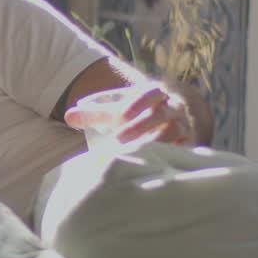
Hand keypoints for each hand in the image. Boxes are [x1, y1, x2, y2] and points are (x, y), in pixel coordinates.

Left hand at [64, 83, 197, 147]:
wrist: (168, 122)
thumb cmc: (136, 116)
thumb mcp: (116, 112)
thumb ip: (92, 113)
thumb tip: (68, 116)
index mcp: (156, 95)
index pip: (151, 92)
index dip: (139, 101)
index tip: (123, 114)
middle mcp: (173, 108)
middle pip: (162, 113)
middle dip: (141, 126)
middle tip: (119, 140)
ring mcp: (184, 126)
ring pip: (177, 131)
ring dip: (158, 142)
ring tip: (137, 153)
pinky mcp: (189, 145)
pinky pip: (186, 149)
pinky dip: (175, 155)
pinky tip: (157, 165)